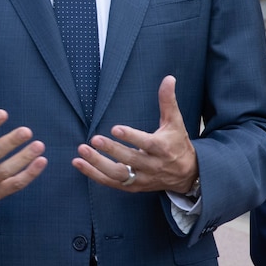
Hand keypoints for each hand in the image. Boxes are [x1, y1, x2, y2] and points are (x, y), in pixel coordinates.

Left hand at [72, 76, 197, 192]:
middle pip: (130, 159)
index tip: (115, 128)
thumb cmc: (177, 143)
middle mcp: (152, 165)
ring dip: (98, 164)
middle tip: (94, 139)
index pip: (147, 144)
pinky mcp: (133, 187)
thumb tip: (168, 78)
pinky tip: (79, 163)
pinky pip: (111, 183)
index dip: (131, 137)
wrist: (187, 175)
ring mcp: (142, 178)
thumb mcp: (175, 122)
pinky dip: (94, 174)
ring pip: (118, 175)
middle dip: (111, 150)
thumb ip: (168, 101)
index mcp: (163, 148)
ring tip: (81, 151)